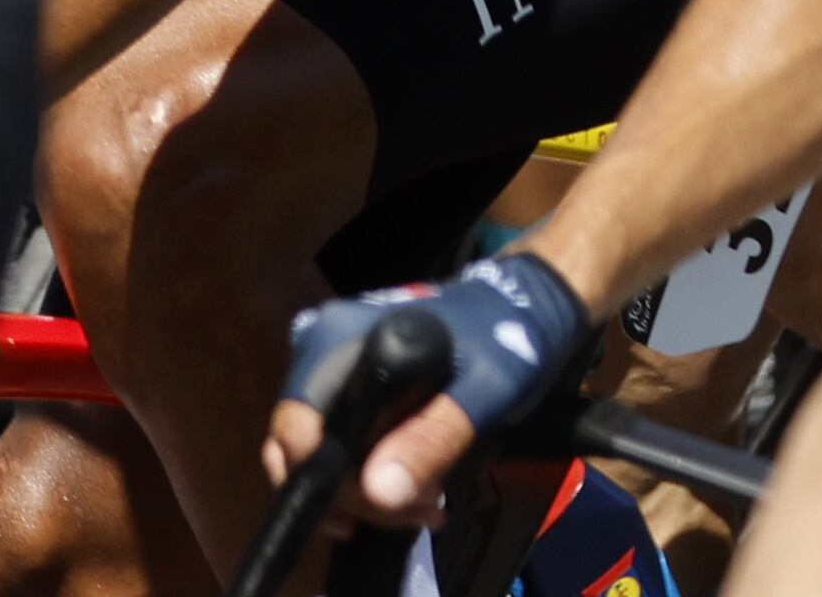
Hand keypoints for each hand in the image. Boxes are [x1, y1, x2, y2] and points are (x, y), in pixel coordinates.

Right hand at [265, 251, 591, 528]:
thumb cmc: (505, 339)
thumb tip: (377, 493)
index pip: (296, 424)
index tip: (370, 511)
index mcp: (340, 339)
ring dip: (372, 495)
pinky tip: (420, 493)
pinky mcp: (354, 389)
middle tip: (424, 511)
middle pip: (305, 448)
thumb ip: (431, 438)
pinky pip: (345, 445)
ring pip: (324, 455)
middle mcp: (322, 350)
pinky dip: (376, 477)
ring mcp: (335, 370)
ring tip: (431, 507)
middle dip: (358, 495)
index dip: (322, 479)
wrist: (525, 310)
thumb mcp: (483, 392)